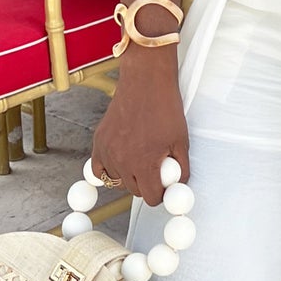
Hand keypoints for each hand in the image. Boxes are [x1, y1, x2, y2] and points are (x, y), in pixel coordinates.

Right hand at [89, 60, 189, 206]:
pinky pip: (98, 169)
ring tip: (141, 157)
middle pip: (134, 190)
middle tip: (156, 169)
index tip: (164, 188)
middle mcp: (122, 161)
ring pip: (117, 180)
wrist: (146, 83)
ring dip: (128, 176)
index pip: (151, 197)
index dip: (161, 195)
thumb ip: (181, 168)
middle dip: (146, 185)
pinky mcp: (98, 142)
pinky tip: (121, 161)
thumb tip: (178, 185)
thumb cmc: (165, 109)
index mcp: (144, 164)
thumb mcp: (182, 141)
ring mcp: (107, 151)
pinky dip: (109, 169)